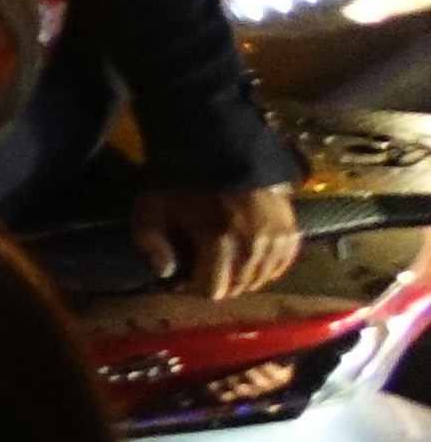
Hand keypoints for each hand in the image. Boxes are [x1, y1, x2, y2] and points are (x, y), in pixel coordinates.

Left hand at [133, 182, 299, 303]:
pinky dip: (265, 268)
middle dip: (219, 283)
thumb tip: (166, 273)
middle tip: (204, 269)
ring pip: (260, 279)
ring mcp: (276, 242)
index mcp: (220, 243)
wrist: (225, 151)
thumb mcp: (152, 204)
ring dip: (241, 277)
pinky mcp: (291, 234)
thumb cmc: (185, 180)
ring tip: (225, 263)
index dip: (195, 288)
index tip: (185, 278)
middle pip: (238, 287)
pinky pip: (280, 266)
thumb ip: (149, 240)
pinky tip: (248, 258)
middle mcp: (253, 248)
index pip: (213, 290)